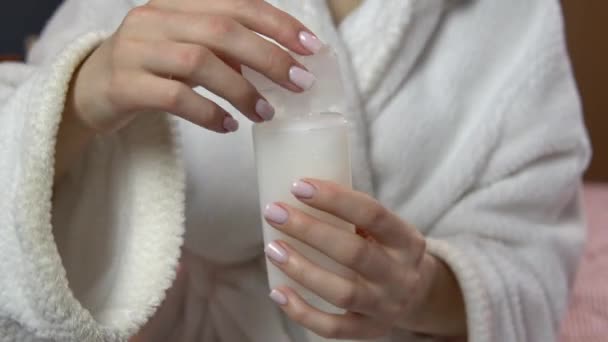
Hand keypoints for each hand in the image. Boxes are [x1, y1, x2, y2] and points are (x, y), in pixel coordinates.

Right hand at [68, 0, 321, 132]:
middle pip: (222, 30)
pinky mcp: (123, 84)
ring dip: (241, 89)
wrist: (88, 90)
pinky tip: (229, 126)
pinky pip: (173, 97)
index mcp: (176, 4)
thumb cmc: (151, 69)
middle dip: (268, 57)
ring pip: (198, 62)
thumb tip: (281, 66)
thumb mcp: (187, 49)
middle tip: (299, 84)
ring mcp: (135, 50)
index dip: (278, 23)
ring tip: (266, 113)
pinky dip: (207, 112)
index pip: (236, 4)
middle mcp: (154, 19)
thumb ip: (226, 50)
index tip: (311, 47)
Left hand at [262, 179, 451, 338]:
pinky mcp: (370, 330)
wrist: (419, 295)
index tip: (299, 186)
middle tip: (275, 213)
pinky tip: (278, 292)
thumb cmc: (388, 250)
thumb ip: (356, 214)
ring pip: (342, 293)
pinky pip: (333, 328)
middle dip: (309, 231)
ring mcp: (385, 307)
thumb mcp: (388, 229)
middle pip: (354, 253)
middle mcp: (400, 276)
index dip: (335, 199)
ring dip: (302, 270)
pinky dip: (303, 312)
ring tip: (273, 249)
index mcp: (407, 241)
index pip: (373, 214)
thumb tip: (301, 190)